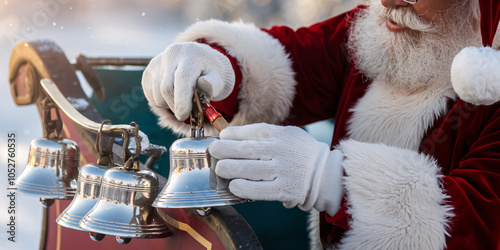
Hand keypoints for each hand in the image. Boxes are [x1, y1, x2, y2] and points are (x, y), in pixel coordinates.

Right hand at [142, 42, 234, 120]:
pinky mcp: (148, 71)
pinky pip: (150, 95)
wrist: (198, 59)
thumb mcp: (218, 78)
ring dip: (169, 105)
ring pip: (157, 94)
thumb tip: (203, 84)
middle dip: (176, 106)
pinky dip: (160, 102)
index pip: (182, 78)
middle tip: (186, 113)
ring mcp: (157, 62)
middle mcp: (171, 54)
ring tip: (181, 100)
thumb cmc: (209, 72)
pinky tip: (172, 97)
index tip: (184, 115)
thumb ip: (213, 84)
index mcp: (190, 54)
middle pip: (166, 88)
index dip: (182, 100)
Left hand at [210, 123, 343, 214]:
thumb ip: (265, 135)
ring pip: (251, 169)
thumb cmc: (301, 153)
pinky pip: (261, 190)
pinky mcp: (285, 190)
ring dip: (231, 168)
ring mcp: (283, 171)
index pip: (253, 132)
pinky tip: (233, 186)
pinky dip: (245, 188)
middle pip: (248, 149)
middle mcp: (282, 151)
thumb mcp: (288, 135)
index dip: (234, 134)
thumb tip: (233, 137)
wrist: (327, 174)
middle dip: (226, 149)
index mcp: (282, 135)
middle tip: (213, 151)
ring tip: (219, 168)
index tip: (222, 136)